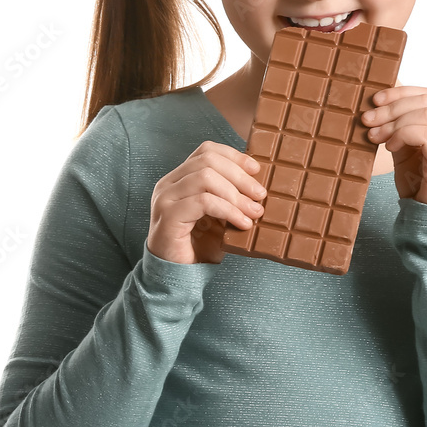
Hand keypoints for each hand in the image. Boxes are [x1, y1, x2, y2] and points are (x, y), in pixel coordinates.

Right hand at [147, 141, 266, 263]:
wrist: (175, 276)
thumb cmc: (198, 246)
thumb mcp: (219, 216)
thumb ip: (230, 197)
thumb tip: (260, 186)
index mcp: (179, 178)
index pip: (206, 151)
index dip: (234, 156)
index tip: (256, 169)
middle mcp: (168, 183)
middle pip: (208, 161)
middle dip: (240, 176)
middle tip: (260, 195)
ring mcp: (166, 198)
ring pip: (206, 177)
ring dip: (236, 195)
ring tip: (254, 212)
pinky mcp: (169, 216)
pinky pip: (204, 201)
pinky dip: (228, 210)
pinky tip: (242, 223)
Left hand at [361, 86, 426, 205]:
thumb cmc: (422, 189)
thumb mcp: (409, 154)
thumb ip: (402, 132)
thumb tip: (379, 110)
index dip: (401, 93)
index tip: (376, 100)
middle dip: (392, 106)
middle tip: (367, 118)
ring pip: (426, 113)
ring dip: (393, 121)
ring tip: (374, 135)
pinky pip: (426, 132)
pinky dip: (403, 134)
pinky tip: (389, 147)